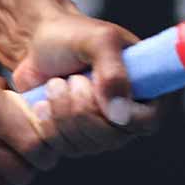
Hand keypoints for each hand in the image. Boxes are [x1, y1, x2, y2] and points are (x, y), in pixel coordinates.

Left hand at [10, 12, 160, 156]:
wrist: (35, 42)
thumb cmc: (71, 35)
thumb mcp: (98, 39)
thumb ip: (113, 70)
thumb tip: (120, 113)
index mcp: (146, 89)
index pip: (149, 121)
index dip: (124, 116)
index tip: (97, 92)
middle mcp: (127, 116)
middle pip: (112, 139)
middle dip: (83, 108)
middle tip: (72, 79)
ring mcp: (100, 131)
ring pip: (85, 146)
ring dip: (61, 112)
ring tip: (55, 84)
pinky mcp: (73, 139)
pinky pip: (61, 149)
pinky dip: (47, 124)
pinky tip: (43, 102)